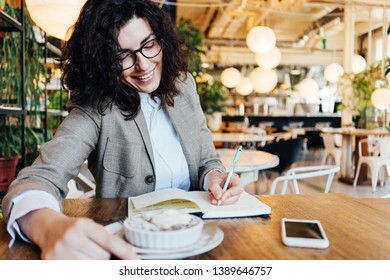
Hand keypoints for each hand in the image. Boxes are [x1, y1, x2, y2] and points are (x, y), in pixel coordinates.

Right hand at [17, 208, 138, 259]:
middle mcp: (70, 237)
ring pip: (90, 266)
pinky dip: (81, 267)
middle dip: (104, 257)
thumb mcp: (91, 226)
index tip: (135, 259)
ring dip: (93, 263)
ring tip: (86, 254)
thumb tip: (130, 251)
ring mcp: (60, 251)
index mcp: (83, 225)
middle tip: (95, 250)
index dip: (124, 252)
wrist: (48, 228)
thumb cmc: (74, 228)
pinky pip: (76, 271)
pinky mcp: (52, 262)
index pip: (108, 242)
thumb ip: (108, 238)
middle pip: (101, 257)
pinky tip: (78, 259)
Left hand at [206, 170, 242, 204]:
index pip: (237, 188)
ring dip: (220, 202)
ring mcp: (235, 193)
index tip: (221, 198)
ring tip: (211, 196)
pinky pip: (227, 202)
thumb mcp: (212, 180)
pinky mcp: (231, 198)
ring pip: (231, 201)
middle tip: (214, 200)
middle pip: (235, 197)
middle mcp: (237, 186)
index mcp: (235, 179)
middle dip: (224, 201)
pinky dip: (219, 202)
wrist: (214, 179)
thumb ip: (215, 187)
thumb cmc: (215, 177)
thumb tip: (218, 197)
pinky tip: (213, 197)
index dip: (230, 194)